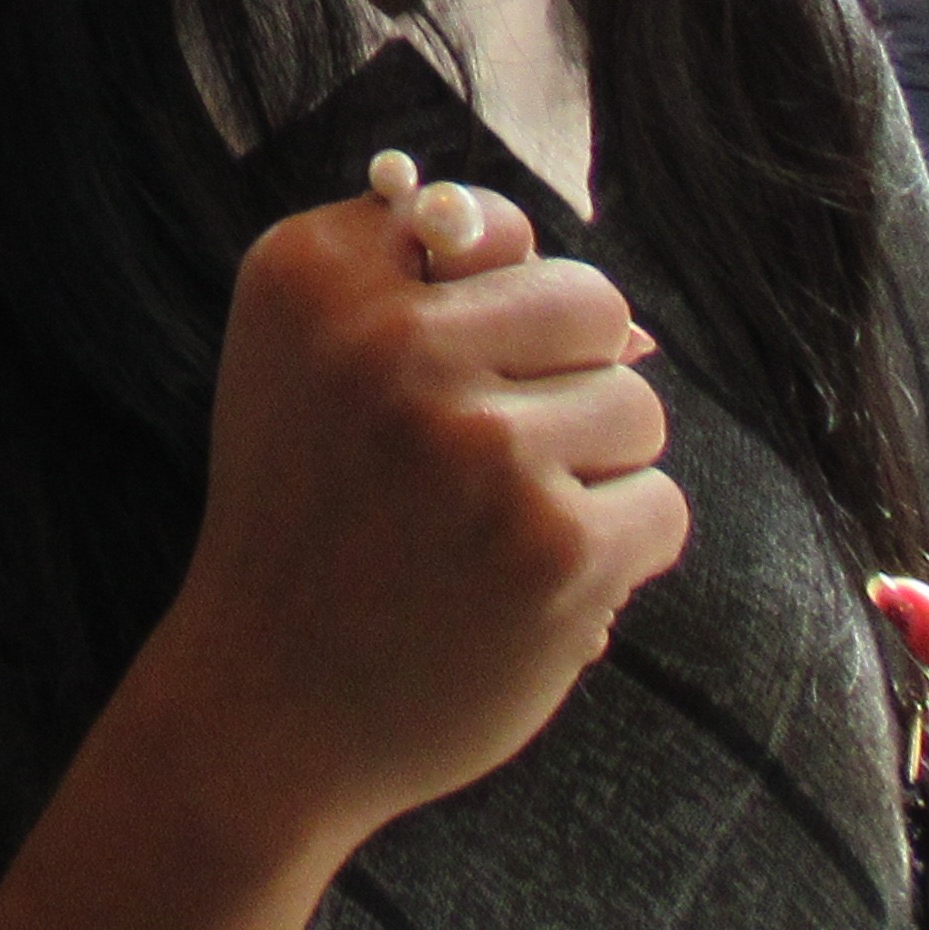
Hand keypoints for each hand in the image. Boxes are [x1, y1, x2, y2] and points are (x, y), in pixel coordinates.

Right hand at [147, 187, 686, 839]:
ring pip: (636, 406)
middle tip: (491, 457)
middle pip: (591, 301)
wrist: (268, 704)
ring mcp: (479, 447)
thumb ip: (418, 281)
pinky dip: (617, 553)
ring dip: (591, 470)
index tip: (432, 377)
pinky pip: (660, 506)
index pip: (495, 224)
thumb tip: (636, 327)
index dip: (490, 304)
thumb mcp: (303, 359)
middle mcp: (392, 343)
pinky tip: (536, 586)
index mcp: (313, 275)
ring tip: (504, 527)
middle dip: (568, 376)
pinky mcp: (555, 549)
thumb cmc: (306, 519)